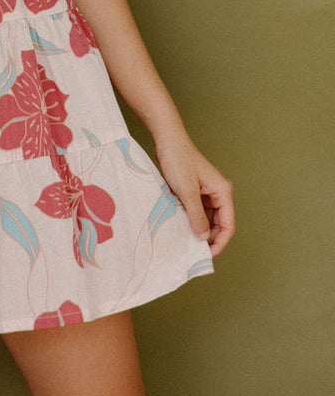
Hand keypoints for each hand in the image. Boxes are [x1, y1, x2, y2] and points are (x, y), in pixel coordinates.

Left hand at [153, 133, 234, 257]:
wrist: (167, 140)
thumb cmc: (178, 161)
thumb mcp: (187, 192)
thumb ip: (197, 216)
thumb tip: (204, 238)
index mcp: (223, 192)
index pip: (228, 225)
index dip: (220, 242)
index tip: (205, 255)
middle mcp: (219, 193)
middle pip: (219, 224)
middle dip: (208, 237)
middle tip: (193, 250)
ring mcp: (208, 192)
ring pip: (207, 218)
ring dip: (198, 228)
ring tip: (185, 239)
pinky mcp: (196, 190)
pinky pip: (198, 211)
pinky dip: (191, 219)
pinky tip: (181, 225)